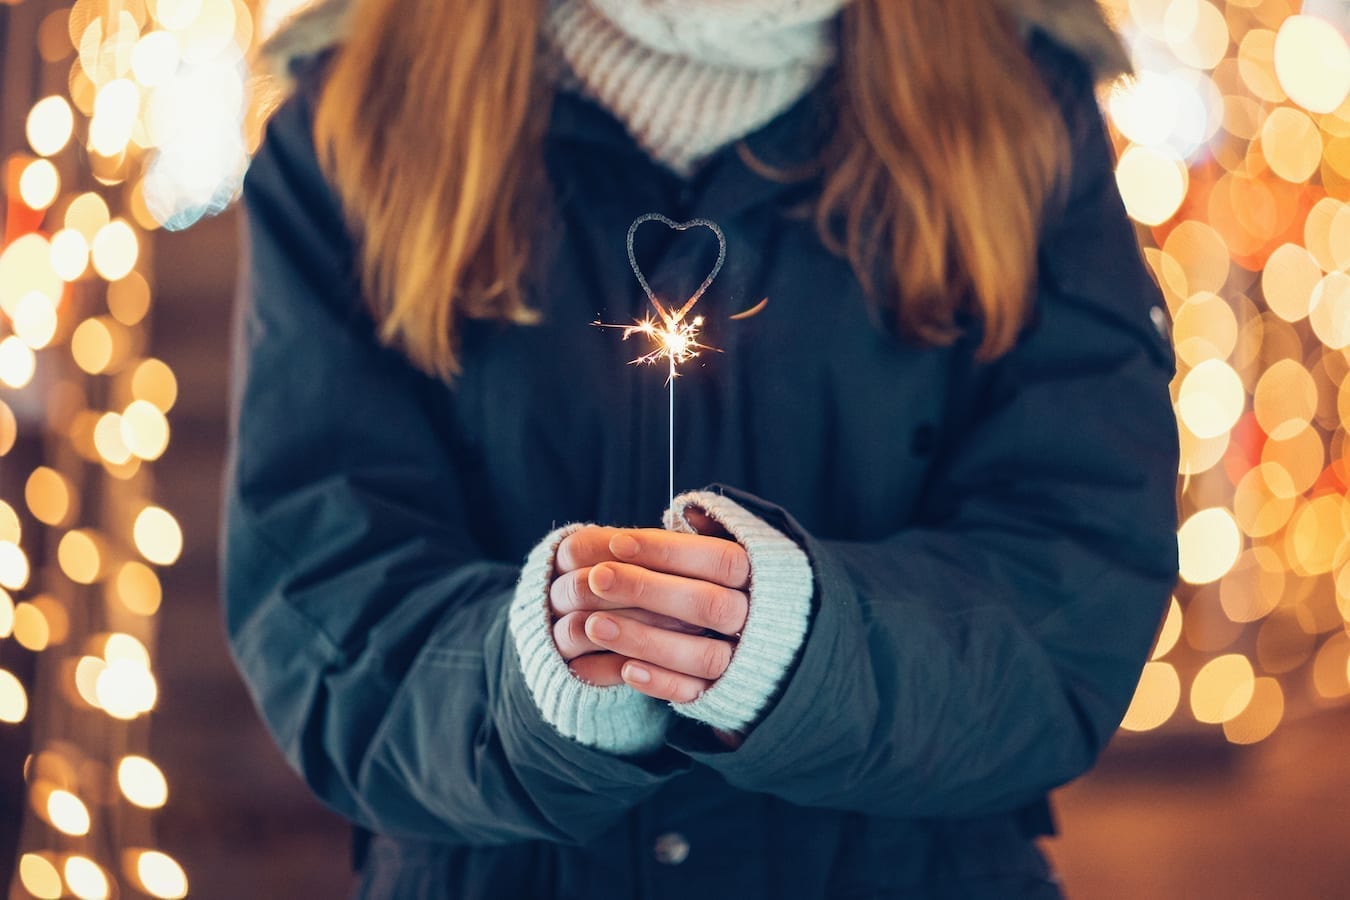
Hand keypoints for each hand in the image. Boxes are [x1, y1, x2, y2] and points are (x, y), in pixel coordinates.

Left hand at [548, 523, 749, 702]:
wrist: (775, 644)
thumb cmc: (733, 584)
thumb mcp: (732, 550)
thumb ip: (711, 531)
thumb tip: (688, 510)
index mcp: (762, 577)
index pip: (719, 560)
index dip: (667, 551)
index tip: (618, 543)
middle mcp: (758, 620)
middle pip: (707, 605)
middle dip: (648, 590)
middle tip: (597, 578)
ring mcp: (744, 661)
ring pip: (701, 655)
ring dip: (645, 640)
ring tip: (593, 625)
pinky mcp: (727, 695)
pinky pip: (696, 694)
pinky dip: (661, 682)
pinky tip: (624, 669)